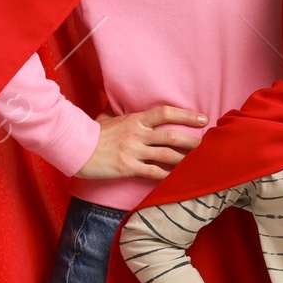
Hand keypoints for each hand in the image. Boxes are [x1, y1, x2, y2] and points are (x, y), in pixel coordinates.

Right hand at [78, 105, 207, 179]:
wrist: (75, 148)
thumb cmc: (92, 133)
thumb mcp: (107, 117)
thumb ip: (119, 111)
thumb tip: (119, 102)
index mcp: (135, 120)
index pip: (165, 113)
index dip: (186, 116)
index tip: (203, 119)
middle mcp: (138, 134)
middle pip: (171, 136)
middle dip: (192, 142)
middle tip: (207, 146)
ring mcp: (134, 151)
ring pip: (167, 155)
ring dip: (185, 160)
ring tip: (198, 164)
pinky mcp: (128, 168)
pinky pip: (153, 172)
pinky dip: (168, 177)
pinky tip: (178, 180)